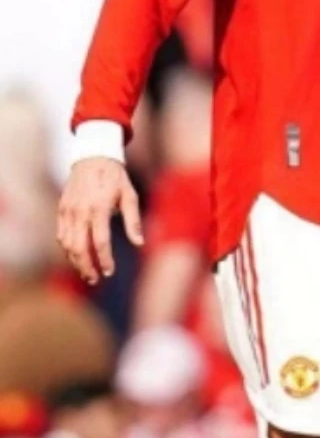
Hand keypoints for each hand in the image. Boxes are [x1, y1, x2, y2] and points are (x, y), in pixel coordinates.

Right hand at [57, 157, 142, 284]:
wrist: (92, 158)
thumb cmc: (116, 178)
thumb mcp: (130, 196)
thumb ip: (134, 221)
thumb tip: (140, 243)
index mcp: (99, 209)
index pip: (100, 242)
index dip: (104, 260)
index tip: (110, 272)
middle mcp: (80, 211)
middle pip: (79, 247)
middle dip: (86, 267)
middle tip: (95, 280)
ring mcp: (68, 211)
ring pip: (67, 243)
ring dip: (75, 261)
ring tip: (86, 273)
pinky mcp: (61, 209)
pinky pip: (61, 234)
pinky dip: (67, 249)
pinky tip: (77, 257)